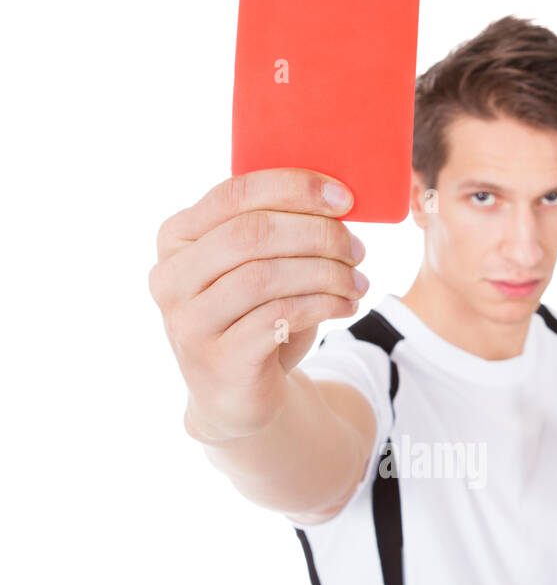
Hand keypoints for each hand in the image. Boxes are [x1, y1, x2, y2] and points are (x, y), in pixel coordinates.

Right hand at [148, 168, 368, 442]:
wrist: (238, 395)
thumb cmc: (252, 317)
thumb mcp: (256, 266)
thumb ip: (275, 227)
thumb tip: (336, 199)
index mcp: (176, 237)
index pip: (234, 194)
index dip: (294, 189)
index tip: (345, 198)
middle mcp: (172, 278)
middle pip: (252, 234)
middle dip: (317, 235)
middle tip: (357, 249)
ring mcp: (189, 322)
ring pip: (265, 277)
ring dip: (325, 274)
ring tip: (356, 282)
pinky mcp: (218, 360)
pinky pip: (277, 317)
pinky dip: (321, 306)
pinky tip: (344, 306)